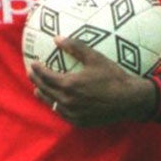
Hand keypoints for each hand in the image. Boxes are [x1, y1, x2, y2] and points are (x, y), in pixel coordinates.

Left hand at [28, 38, 158, 125]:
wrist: (129, 100)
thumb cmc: (113, 77)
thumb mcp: (95, 58)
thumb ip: (75, 47)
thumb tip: (57, 38)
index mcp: (69, 85)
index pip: (46, 77)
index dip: (37, 69)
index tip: (33, 63)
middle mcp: (67, 101)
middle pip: (45, 90)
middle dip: (36, 81)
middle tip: (31, 73)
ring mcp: (73, 114)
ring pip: (51, 104)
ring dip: (43, 95)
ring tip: (38, 88)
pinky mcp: (79, 122)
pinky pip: (62, 113)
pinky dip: (56, 105)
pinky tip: (56, 102)